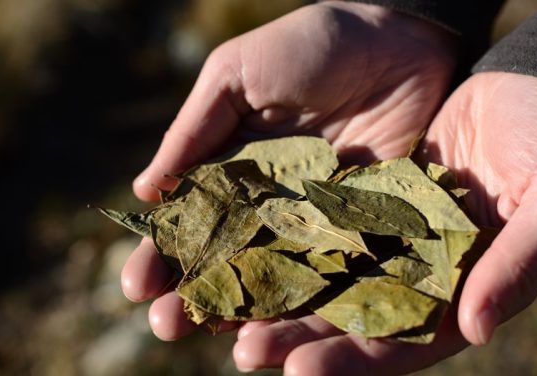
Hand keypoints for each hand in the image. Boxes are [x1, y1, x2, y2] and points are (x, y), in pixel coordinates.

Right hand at [121, 2, 458, 339]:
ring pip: (281, 275)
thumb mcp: (239, 74)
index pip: (193, 220)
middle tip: (166, 326)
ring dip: (253, 310)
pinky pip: (342, 267)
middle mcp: (274, 203)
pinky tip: (298, 329)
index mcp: (237, 169)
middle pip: (231, 258)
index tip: (137, 286)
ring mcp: (321, 218)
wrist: (398, 37)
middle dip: (198, 292)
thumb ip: (196, 130)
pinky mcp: (369, 223)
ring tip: (227, 343)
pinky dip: (320, 299)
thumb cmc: (311, 45)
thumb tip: (146, 190)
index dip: (163, 252)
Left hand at [231, 72, 536, 374]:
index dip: (354, 362)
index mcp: (464, 293)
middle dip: (300, 339)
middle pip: (352, 321)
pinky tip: (246, 246)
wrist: (533, 91)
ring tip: (228, 312)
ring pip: (327, 277)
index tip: (302, 370)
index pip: (404, 344)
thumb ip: (520, 263)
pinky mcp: (368, 201)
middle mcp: (419, 276)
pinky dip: (287, 238)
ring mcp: (390, 239)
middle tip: (247, 351)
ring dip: (281, 297)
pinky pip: (322, 224)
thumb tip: (476, 329)